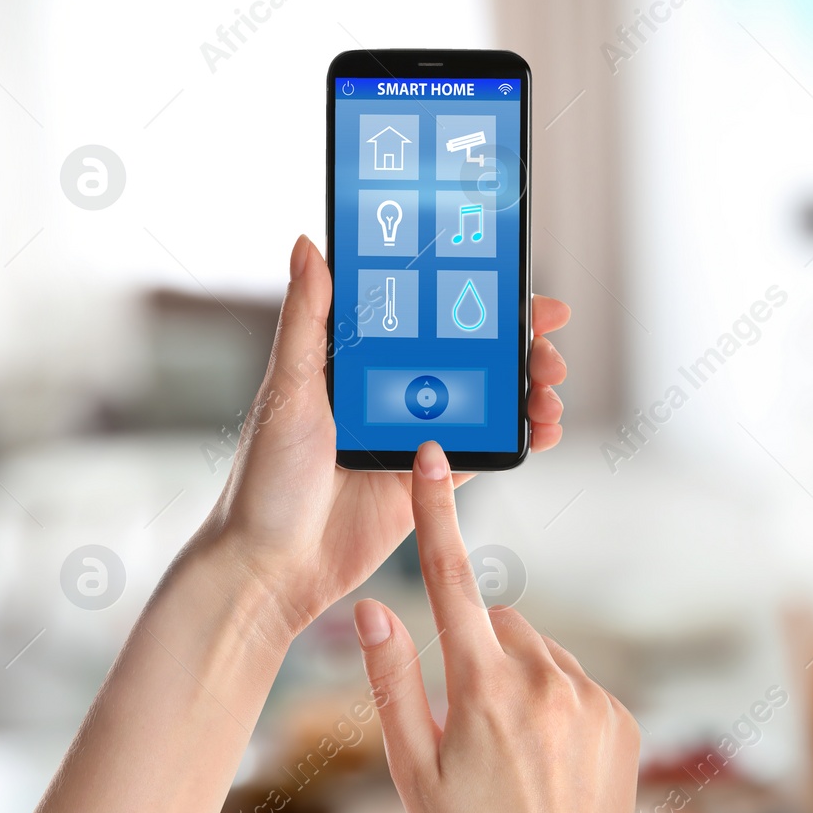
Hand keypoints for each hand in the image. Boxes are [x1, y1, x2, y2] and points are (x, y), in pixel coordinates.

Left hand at [194, 234, 571, 635]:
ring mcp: (414, 435)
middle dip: (519, 345)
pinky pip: (485, 449)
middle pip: (470, 352)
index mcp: (357, 360)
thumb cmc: (263, 480)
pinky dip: (519, 437)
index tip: (515, 283)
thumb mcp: (286, 390)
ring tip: (548, 394)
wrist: (272, 568)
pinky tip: (542, 430)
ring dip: (525, 390)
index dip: (476, 294)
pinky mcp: (429, 479)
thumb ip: (306, 319)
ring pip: (487, 398)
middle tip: (547, 350)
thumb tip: (308, 244)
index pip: (427, 310)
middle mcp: (390, 390)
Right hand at [354, 442, 639, 812]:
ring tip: (510, 756)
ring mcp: (593, 699)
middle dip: (479, 650)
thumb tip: (370, 611)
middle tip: (465, 721)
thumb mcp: (410, 773)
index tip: (437, 461)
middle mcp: (546, 679)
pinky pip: (580, 687)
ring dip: (520, 681)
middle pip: (502, 624)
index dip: (439, 516)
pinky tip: (547, 763)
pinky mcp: (624, 720)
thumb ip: (390, 683)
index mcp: (483, 687)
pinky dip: (559, 707)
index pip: (453, 580)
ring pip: (542, 656)